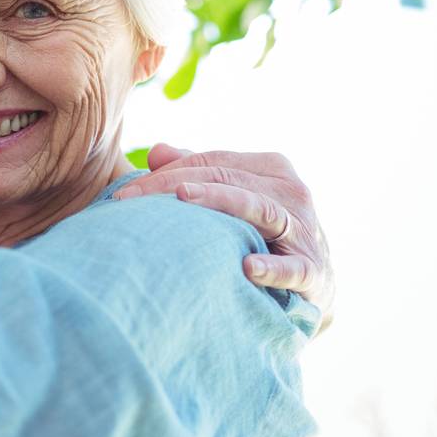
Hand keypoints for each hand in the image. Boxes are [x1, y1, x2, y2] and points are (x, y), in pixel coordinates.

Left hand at [114, 144, 334, 324]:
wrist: (314, 285)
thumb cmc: (265, 235)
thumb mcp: (235, 198)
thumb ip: (201, 174)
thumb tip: (156, 151)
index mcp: (270, 168)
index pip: (211, 162)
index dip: (165, 173)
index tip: (123, 194)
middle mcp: (291, 191)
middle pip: (226, 178)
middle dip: (173, 185)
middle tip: (129, 201)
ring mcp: (305, 229)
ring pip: (258, 207)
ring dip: (219, 203)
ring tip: (182, 200)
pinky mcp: (314, 271)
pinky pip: (294, 267)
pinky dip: (272, 267)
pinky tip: (247, 268)